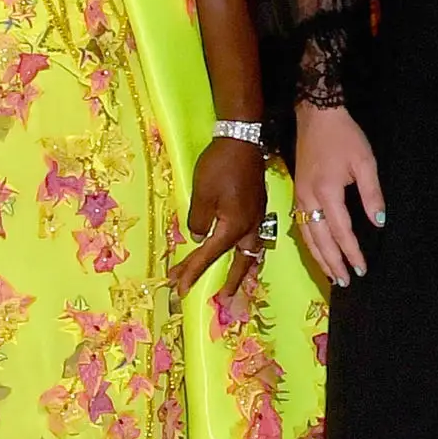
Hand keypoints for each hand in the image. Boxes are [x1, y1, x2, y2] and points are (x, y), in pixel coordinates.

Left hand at [174, 135, 270, 295]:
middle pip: (242, 262)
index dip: (193, 272)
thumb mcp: (200, 196)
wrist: (242, 140)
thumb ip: (198, 222)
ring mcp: (258, 217)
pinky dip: (249, 250)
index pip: (210, 255)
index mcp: (234, 227)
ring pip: (254, 251)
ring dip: (246, 268)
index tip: (179, 287)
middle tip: (222, 298)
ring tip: (240, 281)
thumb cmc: (218, 167)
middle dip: (231, 282)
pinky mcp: (258, 207)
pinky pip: (255, 237)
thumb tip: (199, 237)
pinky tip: (245, 249)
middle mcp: (251, 227)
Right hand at [291, 99, 385, 284]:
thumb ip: (372, 194)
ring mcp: (299, 197)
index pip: (340, 231)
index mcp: (327, 192)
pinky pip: (301, 226)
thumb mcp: (365, 162)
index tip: (361, 268)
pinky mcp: (296, 193)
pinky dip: (309, 244)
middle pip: (320, 240)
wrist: (316, 116)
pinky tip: (317, 252)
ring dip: (319, 258)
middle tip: (346, 281)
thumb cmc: (344, 137)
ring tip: (332, 275)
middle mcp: (308, 199)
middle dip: (333, 263)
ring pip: (307, 236)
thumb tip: (379, 223)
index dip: (351, 252)